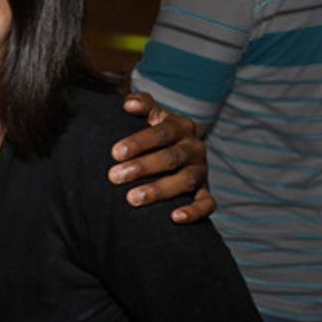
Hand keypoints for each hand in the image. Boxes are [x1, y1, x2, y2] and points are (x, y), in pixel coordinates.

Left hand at [109, 91, 215, 222]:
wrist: (172, 149)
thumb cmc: (152, 130)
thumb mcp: (149, 113)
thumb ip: (140, 104)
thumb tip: (129, 104)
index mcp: (182, 126)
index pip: (162, 132)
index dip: (139, 142)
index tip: (115, 152)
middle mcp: (195, 148)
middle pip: (171, 158)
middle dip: (142, 167)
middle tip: (114, 176)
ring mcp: (202, 171)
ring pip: (185, 181)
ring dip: (159, 190)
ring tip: (132, 198)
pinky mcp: (205, 192)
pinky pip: (207, 204)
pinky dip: (194, 212)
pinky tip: (174, 217)